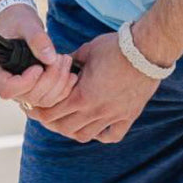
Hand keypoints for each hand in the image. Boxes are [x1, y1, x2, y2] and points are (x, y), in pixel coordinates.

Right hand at [0, 3, 76, 112]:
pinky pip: (48, 101)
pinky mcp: (30, 91)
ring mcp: (17, 90)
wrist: (21, 25)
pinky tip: (70, 74)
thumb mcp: (27, 24)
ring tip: (65, 61)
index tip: (40, 66)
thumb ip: (37, 39)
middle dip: (50, 79)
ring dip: (59, 83)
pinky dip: (62, 89)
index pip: (7, 88)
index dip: (27, 82)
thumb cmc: (19, 21)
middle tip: (60, 58)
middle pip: (27, 96)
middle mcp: (2, 82)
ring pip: (40, 101)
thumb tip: (50, 58)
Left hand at [30, 31, 158, 143]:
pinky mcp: (129, 116)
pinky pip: (112, 136)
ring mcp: (113, 116)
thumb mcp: (86, 50)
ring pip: (85, 135)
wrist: (147, 50)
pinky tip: (98, 126)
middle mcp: (95, 110)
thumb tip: (59, 65)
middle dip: (53, 123)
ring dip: (74, 130)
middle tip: (50, 114)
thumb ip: (70, 61)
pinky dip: (102, 134)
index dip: (39, 111)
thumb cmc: (116, 47)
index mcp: (81, 95)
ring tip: (71, 120)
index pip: (50, 114)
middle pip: (64, 129)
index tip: (35, 107)